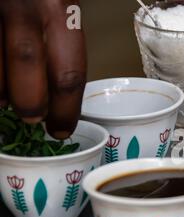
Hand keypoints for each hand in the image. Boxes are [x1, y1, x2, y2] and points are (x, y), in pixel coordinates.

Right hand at [0, 0, 85, 138]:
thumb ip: (63, 31)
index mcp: (60, 7)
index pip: (68, 71)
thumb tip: (62, 82)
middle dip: (31, 104)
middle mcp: (24, 4)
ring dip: (0, 93)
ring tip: (6, 102)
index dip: (65, 108)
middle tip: (33, 118)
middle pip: (28, 68)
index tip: (62, 128)